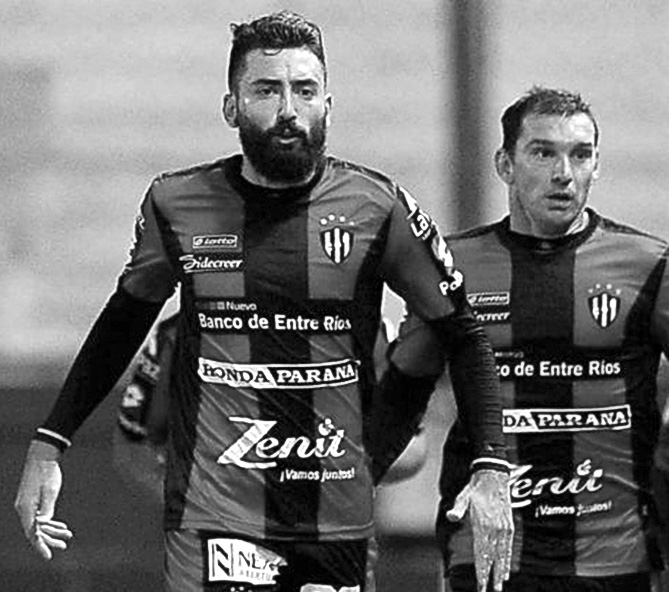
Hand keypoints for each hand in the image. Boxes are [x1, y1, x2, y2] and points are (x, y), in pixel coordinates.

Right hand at [14, 440, 72, 559]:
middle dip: (49, 540)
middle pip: (35, 531)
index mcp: (26, 508)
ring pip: (38, 525)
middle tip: (64, 545)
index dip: (40, 546)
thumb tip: (43, 524)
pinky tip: (62, 527)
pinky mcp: (32, 502)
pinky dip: (50, 523)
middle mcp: (24, 509)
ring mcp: (27, 506)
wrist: (43, 456)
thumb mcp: (50, 490)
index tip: (49, 556)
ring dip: (52, 532)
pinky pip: (40, 517)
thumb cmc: (47, 472)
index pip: (32, 533)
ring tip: (67, 536)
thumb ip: (47, 508)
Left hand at [446, 469, 512, 591]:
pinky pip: (509, 546)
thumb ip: (458, 509)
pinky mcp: (509, 526)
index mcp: (482, 525)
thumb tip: (451, 516)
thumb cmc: (475, 488)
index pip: (482, 554)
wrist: (494, 476)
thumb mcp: (463, 497)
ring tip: (500, 584)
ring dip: (501, 570)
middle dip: (491, 576)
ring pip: (503, 554)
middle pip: (493, 558)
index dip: (482, 571)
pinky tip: (506, 568)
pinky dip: (508, 559)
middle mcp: (495, 529)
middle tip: (490, 590)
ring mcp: (504, 528)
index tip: (481, 584)